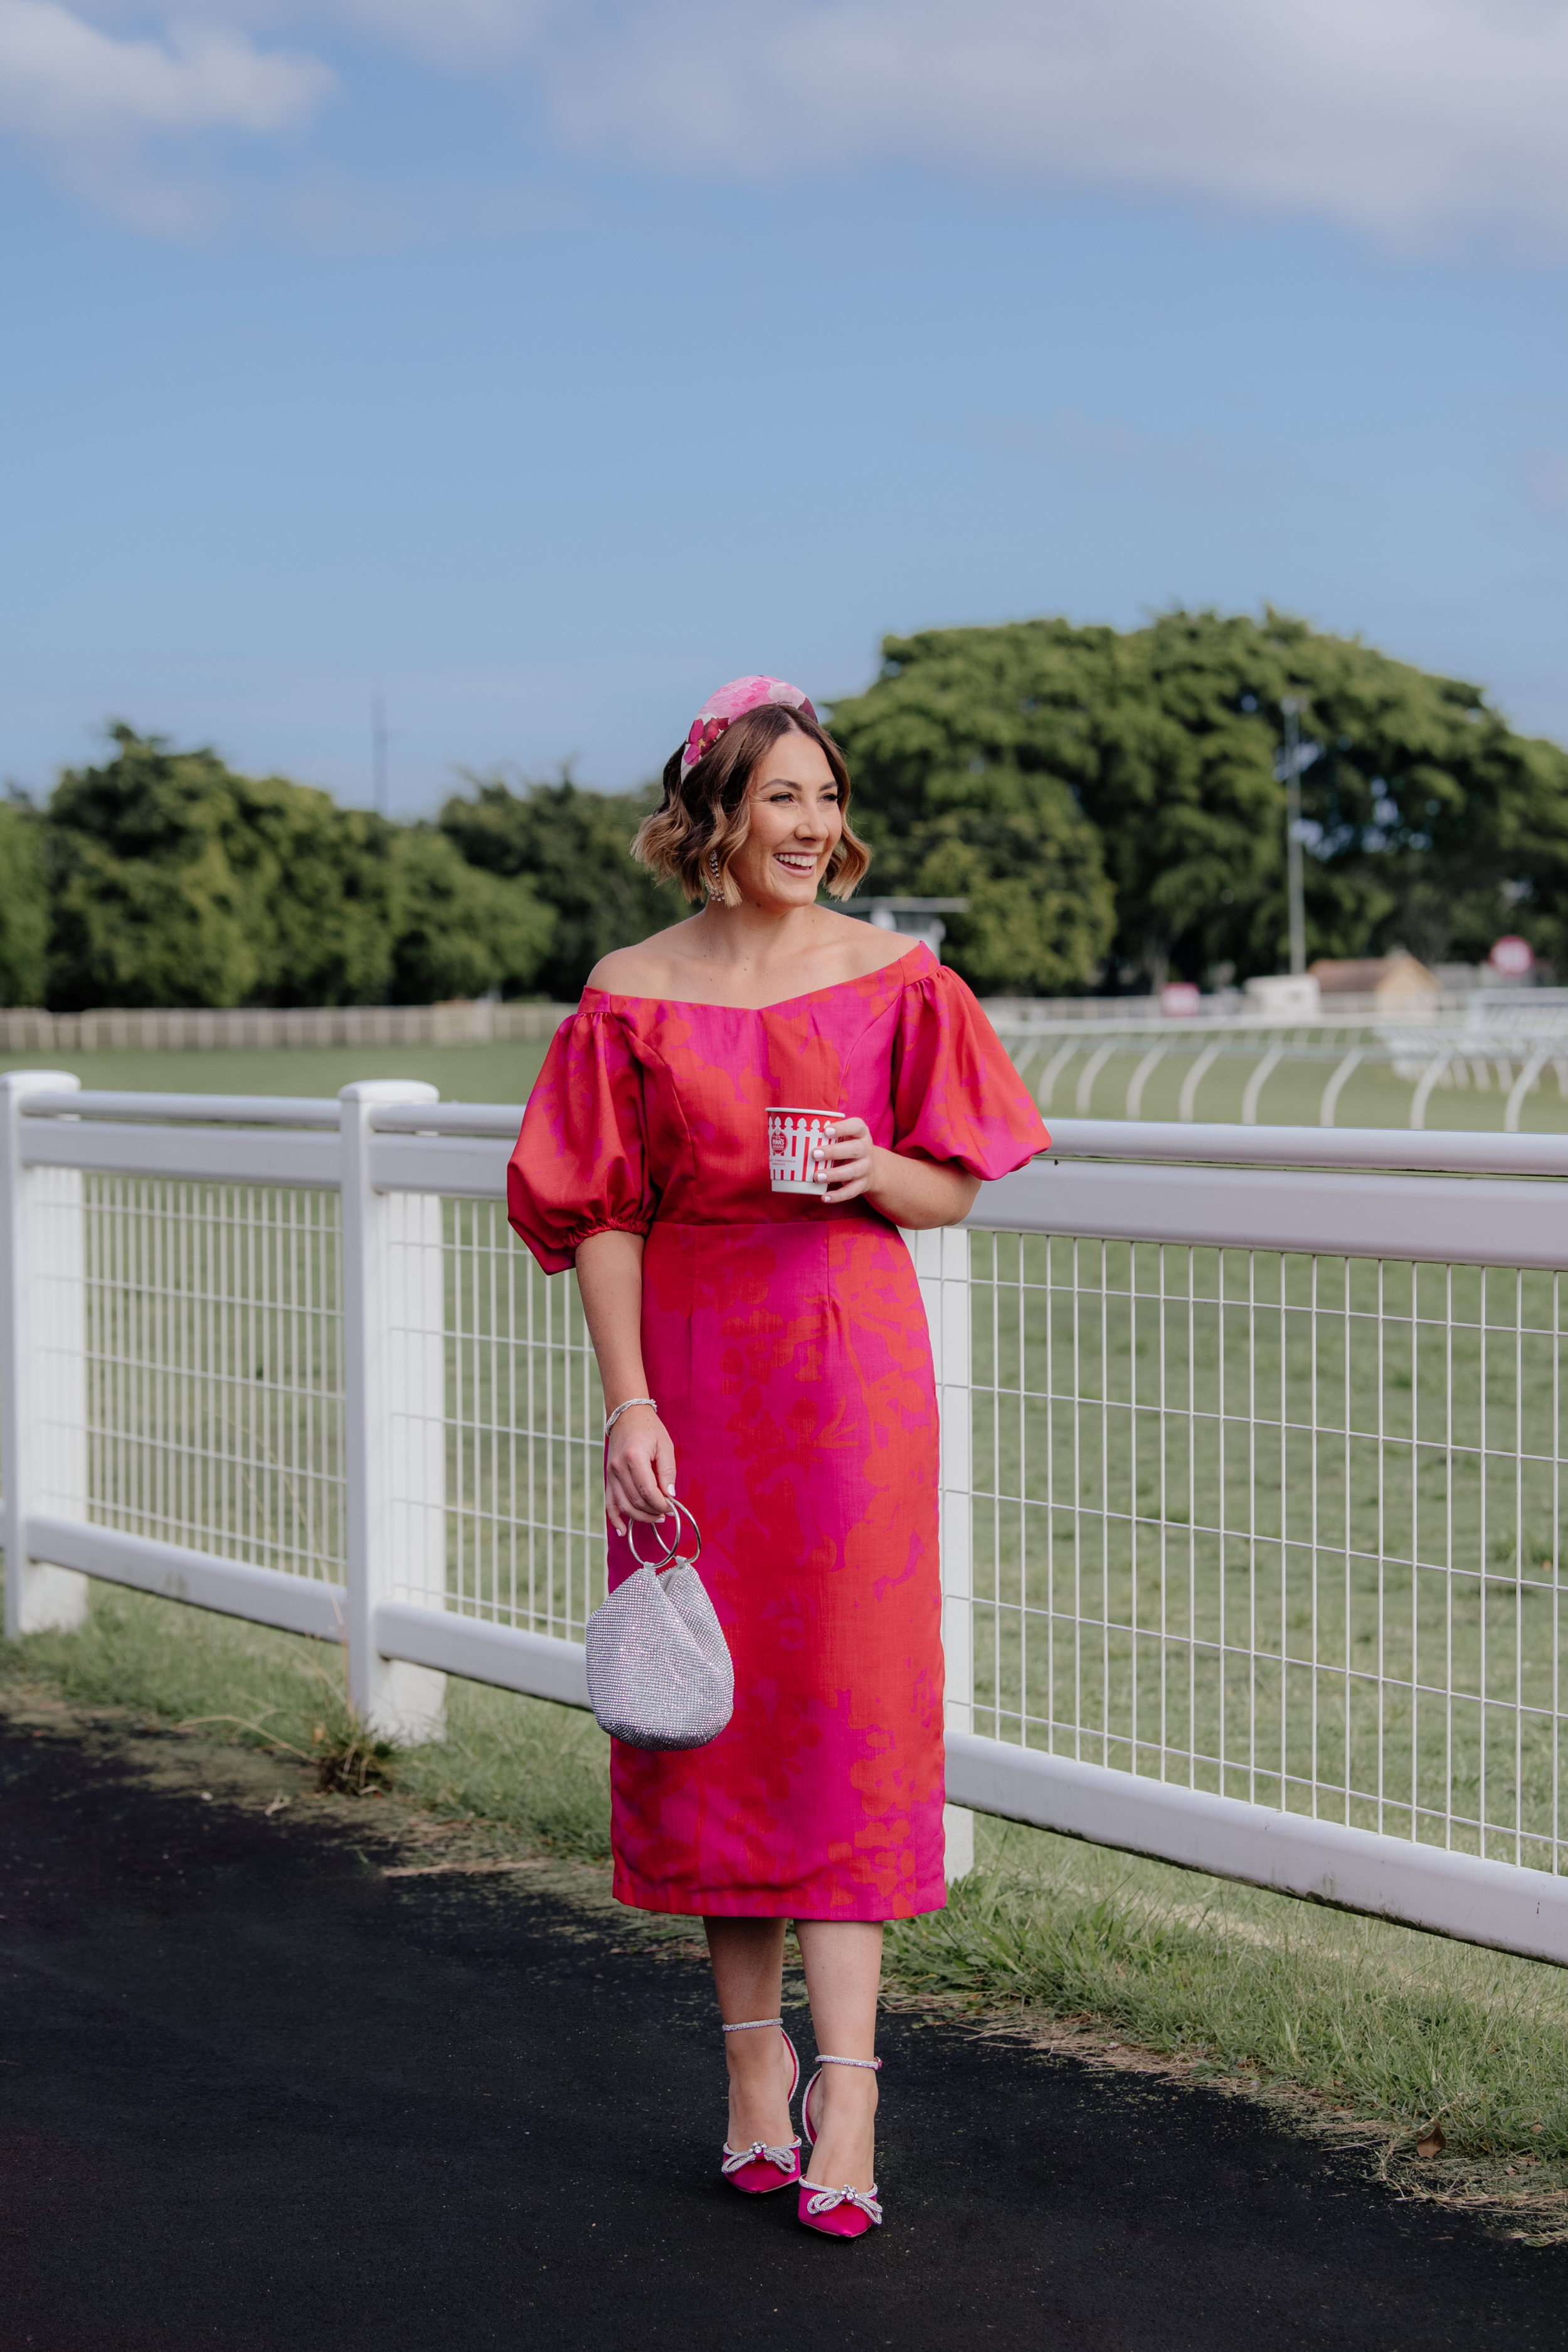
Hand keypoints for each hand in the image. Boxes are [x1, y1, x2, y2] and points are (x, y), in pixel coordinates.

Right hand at [605, 1403, 676, 1533]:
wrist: (627, 1415)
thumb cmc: (649, 1429)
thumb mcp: (665, 1446)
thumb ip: (668, 1472)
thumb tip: (670, 1496)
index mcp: (634, 1458)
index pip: (648, 1491)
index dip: (661, 1504)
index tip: (671, 1507)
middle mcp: (618, 1468)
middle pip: (636, 1501)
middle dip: (652, 1511)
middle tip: (665, 1514)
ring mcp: (610, 1473)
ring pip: (623, 1505)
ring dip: (640, 1517)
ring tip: (654, 1518)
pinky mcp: (608, 1477)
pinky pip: (609, 1502)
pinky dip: (614, 1518)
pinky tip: (622, 1531)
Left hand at [821, 1115, 882, 1204]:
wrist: (871, 1166)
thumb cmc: (848, 1146)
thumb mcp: (843, 1136)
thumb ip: (827, 1134)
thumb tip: (795, 1134)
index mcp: (861, 1133)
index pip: (857, 1126)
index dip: (842, 1128)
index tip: (826, 1131)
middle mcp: (866, 1149)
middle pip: (855, 1149)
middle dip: (834, 1152)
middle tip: (814, 1154)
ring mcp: (866, 1167)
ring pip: (853, 1171)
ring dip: (834, 1174)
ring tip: (817, 1176)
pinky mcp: (863, 1184)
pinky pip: (851, 1191)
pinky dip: (838, 1196)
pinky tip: (824, 1197)